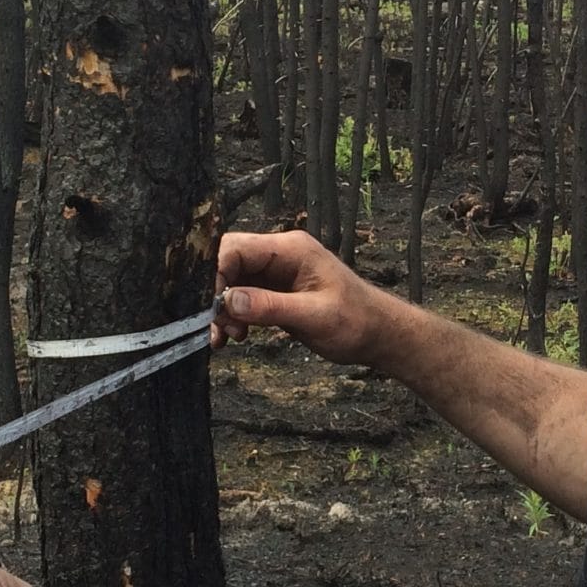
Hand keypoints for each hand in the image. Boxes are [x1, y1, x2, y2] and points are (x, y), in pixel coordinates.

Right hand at [215, 229, 400, 366]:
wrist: (377, 334)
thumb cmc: (356, 321)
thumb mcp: (314, 316)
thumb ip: (271, 306)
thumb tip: (228, 300)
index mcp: (290, 249)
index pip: (236, 248)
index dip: (216, 274)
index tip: (209, 307)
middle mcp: (278, 256)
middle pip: (228, 263)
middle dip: (215, 295)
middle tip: (216, 327)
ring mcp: (275, 274)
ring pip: (231, 282)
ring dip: (222, 310)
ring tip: (229, 337)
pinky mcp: (273, 293)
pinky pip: (241, 298)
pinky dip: (232, 316)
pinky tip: (236, 336)